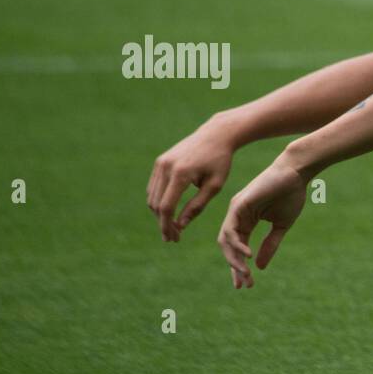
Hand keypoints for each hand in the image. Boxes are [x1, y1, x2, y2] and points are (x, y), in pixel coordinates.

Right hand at [147, 120, 236, 241]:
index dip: (167, 225)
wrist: (215, 135)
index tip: (174, 238)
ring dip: (159, 213)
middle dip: (163, 223)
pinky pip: (154, 186)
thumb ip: (197, 207)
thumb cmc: (220, 162)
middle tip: (173, 237)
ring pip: (152, 196)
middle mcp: (166, 167)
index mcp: (181, 174)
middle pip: (156, 204)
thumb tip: (180, 225)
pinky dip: (159, 201)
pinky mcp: (160, 161)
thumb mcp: (214, 186)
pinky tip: (169, 211)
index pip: (167, 207)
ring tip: (172, 227)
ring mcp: (160, 163)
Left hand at [217, 156, 307, 288]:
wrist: (296, 173)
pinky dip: (236, 243)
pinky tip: (248, 254)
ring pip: (226, 240)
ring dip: (234, 259)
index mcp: (246, 221)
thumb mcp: (280, 226)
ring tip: (245, 273)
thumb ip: (270, 245)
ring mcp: (236, 210)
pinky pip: (231, 229)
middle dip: (235, 267)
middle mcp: (237, 216)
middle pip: (228, 247)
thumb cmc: (291, 195)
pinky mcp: (238, 204)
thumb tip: (260, 266)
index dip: (239, 267)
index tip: (245, 285)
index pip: (237, 248)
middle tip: (245, 283)